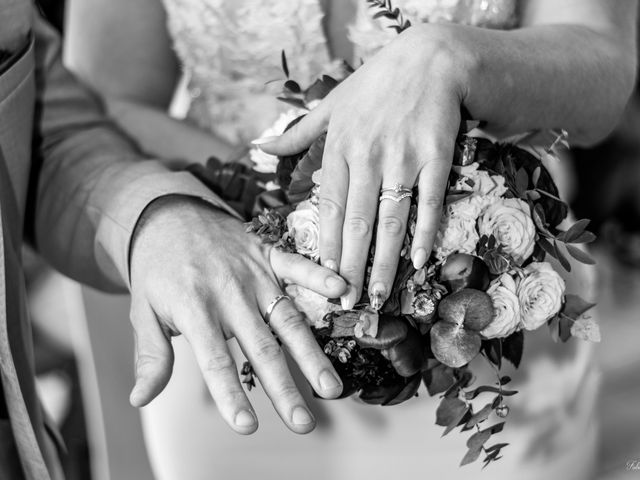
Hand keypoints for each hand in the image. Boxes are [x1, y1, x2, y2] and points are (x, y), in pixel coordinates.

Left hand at [128, 196, 347, 433]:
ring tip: (330, 386)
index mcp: (195, 308)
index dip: (231, 395)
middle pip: (261, 347)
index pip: (216, 360)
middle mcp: (228, 293)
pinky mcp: (267, 254)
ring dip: (311, 353)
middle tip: (302, 423)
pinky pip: (297, 265)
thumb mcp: (143, 311)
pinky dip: (319, 275)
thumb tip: (141, 398)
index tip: (246, 425)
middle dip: (284, 388)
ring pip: (287, 318)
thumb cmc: (157, 268)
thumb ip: (151, 355)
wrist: (168, 214)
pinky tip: (341, 290)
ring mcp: (252, 273)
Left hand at [260, 25, 471, 309]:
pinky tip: (420, 260)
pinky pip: (429, 201)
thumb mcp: (332, 104)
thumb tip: (259, 148)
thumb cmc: (376, 84)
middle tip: (348, 304)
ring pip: (391, 219)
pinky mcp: (436, 156)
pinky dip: (425, 232)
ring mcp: (403, 158)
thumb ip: (297, 133)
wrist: (430, 59)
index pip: (330, 208)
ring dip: (386, 261)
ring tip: (380, 295)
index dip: (328, 246)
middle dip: (352, 267)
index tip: (323, 279)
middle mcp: (368, 156)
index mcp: (339, 148)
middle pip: (357, 222)